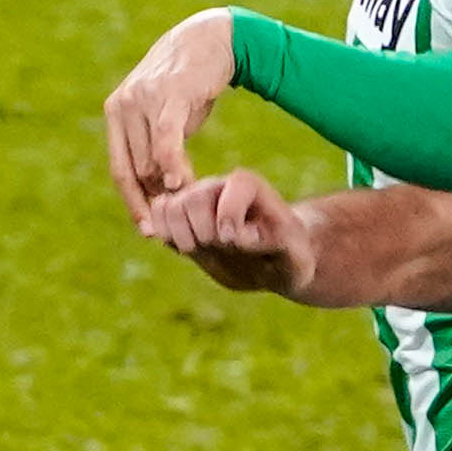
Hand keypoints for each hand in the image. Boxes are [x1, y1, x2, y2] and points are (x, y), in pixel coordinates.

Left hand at [103, 8, 240, 232]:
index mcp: (116, 113)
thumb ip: (155, 147)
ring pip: (151, 160)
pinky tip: (182, 184)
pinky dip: (171, 165)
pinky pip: (166, 140)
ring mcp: (143, 100)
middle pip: (137, 170)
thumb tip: (158, 189)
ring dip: (170, 187)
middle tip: (179, 222)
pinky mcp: (168, 95)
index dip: (133, 204)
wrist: (209, 40)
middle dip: (157, 198)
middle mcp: (123, 106)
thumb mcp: (165, 117)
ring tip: (191, 205)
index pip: (120, 171)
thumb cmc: (189, 85)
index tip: (149, 231)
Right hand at [146, 169, 312, 296]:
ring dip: (180, 237)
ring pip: (168, 206)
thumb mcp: (295, 257)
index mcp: (251, 187)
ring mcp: (196, 200)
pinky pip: (156, 215)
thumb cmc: (288, 258)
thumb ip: (276, 244)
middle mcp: (219, 187)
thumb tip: (243, 236)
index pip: (234, 186)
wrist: (270, 264)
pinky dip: (162, 234)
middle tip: (218, 249)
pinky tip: (183, 250)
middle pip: (193, 198)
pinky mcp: (180, 217)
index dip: (229, 215)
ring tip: (198, 251)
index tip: (234, 242)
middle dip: (203, 233)